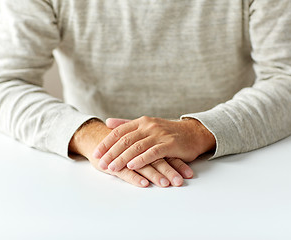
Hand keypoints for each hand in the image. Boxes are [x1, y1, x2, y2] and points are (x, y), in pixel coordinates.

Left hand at [94, 116, 215, 171]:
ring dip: (123, 158)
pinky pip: (153, 152)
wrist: (194, 133)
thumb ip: (127, 124)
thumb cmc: (168, 132)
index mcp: (142, 121)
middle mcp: (149, 126)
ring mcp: (159, 134)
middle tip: (101, 163)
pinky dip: (141, 159)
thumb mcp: (147, 125)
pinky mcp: (170, 144)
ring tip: (112, 168)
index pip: (119, 131)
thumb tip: (108, 122)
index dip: (106, 142)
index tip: (96, 153)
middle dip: (111, 153)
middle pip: (125, 140)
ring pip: (137, 147)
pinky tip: (132, 166)